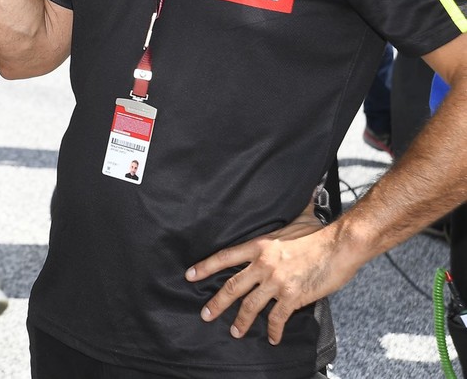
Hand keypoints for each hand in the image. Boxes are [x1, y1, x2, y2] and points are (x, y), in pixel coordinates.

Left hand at [187, 210, 357, 343]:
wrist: (341, 245)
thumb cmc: (321, 232)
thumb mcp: (297, 218)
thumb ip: (291, 211)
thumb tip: (303, 192)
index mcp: (259, 246)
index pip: (224, 257)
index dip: (205, 267)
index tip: (190, 276)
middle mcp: (263, 265)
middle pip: (232, 286)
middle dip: (216, 303)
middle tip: (205, 314)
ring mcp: (277, 282)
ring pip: (250, 305)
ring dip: (240, 321)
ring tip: (234, 332)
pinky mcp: (293, 296)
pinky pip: (277, 318)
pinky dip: (273, 330)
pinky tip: (272, 338)